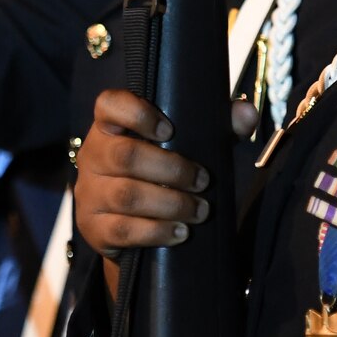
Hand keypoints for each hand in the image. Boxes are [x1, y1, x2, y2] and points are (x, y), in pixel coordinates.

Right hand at [73, 88, 212, 258]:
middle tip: (203, 181)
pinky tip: (180, 232)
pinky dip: (157, 231)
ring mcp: (89, 192)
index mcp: (111, 126)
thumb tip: (246, 113)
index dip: (136, 113)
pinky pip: (123, 229)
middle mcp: (93, 155)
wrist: (130, 228)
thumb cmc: (162, 175)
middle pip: (125, 155)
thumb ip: (219, 126)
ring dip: (171, 203)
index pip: (109, 104)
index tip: (169, 130)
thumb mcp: (190, 146)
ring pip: (126, 195)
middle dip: (172, 170)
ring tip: (201, 211)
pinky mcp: (93, 228)